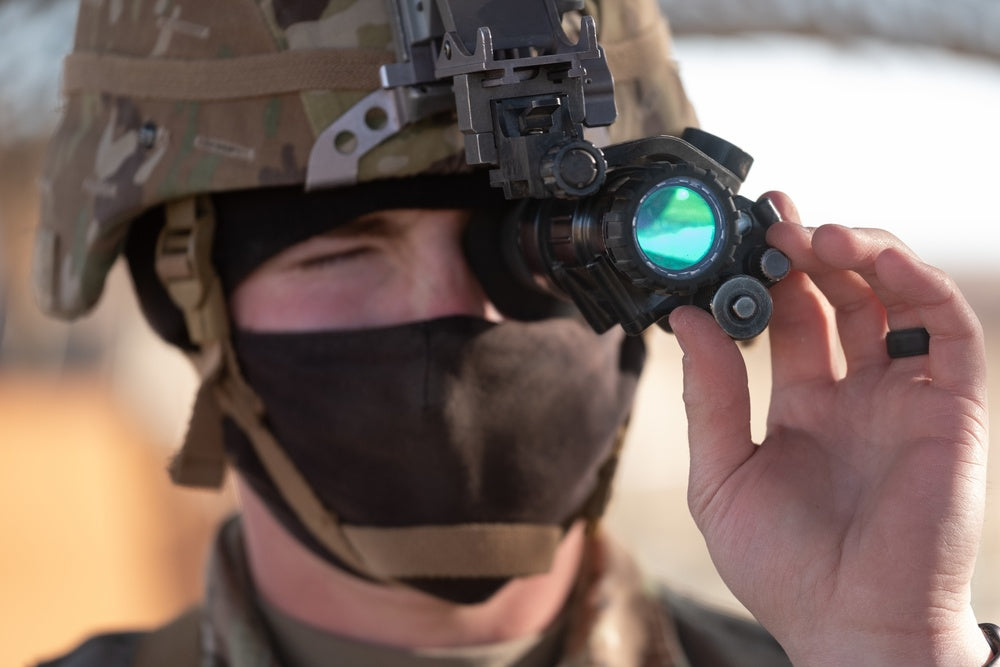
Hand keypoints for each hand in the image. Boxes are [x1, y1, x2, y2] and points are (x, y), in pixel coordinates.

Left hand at [668, 192, 990, 665]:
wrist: (851, 628)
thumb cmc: (785, 568)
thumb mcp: (722, 475)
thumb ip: (710, 395)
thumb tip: (684, 318)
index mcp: (804, 407)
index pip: (791, 319)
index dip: (767, 275)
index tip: (738, 235)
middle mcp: (857, 394)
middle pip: (841, 297)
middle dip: (809, 249)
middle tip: (774, 215)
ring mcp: (905, 397)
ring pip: (895, 298)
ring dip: (860, 254)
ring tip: (814, 234)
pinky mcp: (951, 406)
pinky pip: (948, 330)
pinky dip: (919, 285)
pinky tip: (875, 259)